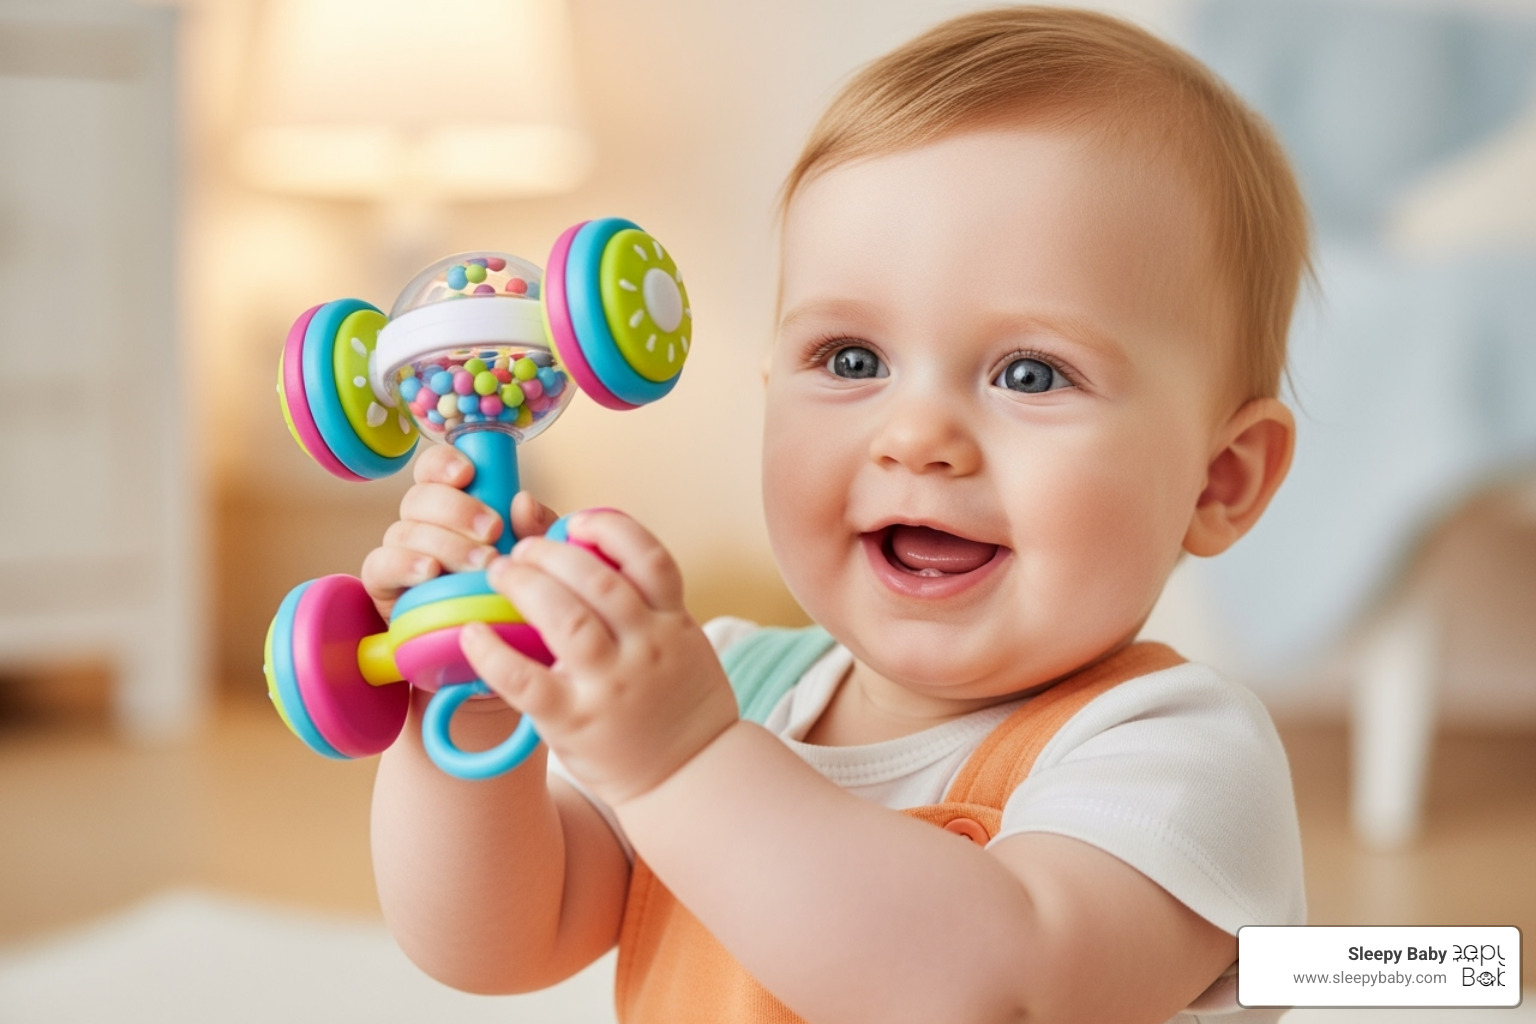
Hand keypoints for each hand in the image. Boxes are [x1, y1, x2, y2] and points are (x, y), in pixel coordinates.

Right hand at [360, 445, 558, 618]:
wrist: (493, 641)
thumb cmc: (511, 588)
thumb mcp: (534, 556)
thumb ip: (535, 528)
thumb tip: (523, 501)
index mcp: (453, 504)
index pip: (434, 469)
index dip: (444, 463)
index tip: (468, 473)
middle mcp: (421, 523)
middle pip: (420, 498)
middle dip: (457, 509)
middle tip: (493, 531)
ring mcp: (400, 552)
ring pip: (405, 530)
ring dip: (445, 544)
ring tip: (480, 564)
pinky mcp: (384, 585)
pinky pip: (378, 565)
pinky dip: (404, 564)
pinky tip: (430, 571)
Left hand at [459, 510, 738, 806]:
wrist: (692, 775)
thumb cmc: (678, 701)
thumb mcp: (679, 641)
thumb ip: (644, 599)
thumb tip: (591, 545)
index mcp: (674, 622)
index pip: (650, 558)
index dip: (611, 529)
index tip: (578, 522)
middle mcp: (646, 647)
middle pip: (597, 579)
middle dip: (550, 553)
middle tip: (521, 551)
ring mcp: (611, 684)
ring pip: (565, 618)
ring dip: (525, 584)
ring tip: (500, 573)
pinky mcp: (575, 721)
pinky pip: (526, 681)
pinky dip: (493, 653)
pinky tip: (472, 633)